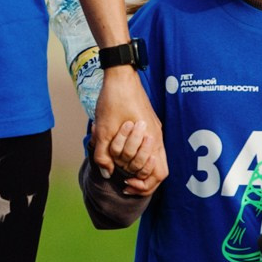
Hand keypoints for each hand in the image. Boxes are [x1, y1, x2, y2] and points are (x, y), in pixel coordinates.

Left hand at [92, 67, 165, 194]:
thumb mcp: (103, 130)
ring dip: (137, 166)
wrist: (121, 76)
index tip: (127, 183)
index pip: (158, 174)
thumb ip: (104, 155)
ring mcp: (155, 130)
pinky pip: (148, 147)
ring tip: (122, 168)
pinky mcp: (150, 124)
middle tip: (125, 181)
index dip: (144, 185)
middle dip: (141, 178)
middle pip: (158, 170)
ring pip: (153, 159)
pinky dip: (137, 155)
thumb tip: (107, 174)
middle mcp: (157, 137)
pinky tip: (122, 154)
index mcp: (151, 139)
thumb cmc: (113, 100)